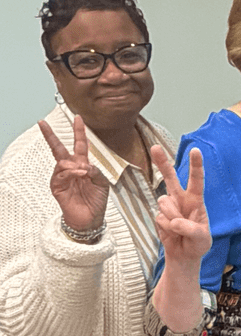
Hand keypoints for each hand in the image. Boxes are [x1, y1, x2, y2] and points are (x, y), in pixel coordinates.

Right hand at [38, 115, 108, 232]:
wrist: (91, 218)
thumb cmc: (97, 200)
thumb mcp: (102, 183)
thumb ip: (96, 171)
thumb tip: (85, 166)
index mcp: (83, 165)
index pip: (79, 144)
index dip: (79, 131)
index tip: (78, 117)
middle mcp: (71, 168)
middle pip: (58, 148)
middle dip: (51, 135)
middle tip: (42, 123)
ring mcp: (62, 177)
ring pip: (61, 162)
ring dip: (73, 165)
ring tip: (83, 172)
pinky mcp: (57, 186)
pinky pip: (61, 174)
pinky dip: (71, 172)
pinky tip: (79, 174)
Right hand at [152, 145, 211, 262]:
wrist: (184, 255)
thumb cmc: (198, 244)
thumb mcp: (202, 239)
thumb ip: (191, 230)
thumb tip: (175, 221)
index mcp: (196, 200)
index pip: (196, 180)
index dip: (196, 165)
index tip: (195, 150)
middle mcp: (181, 199)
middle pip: (170, 178)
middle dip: (162, 163)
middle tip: (154, 147)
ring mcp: (169, 207)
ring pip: (164, 202)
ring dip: (172, 217)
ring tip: (180, 230)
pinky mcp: (159, 216)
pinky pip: (159, 218)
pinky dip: (166, 228)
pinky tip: (172, 233)